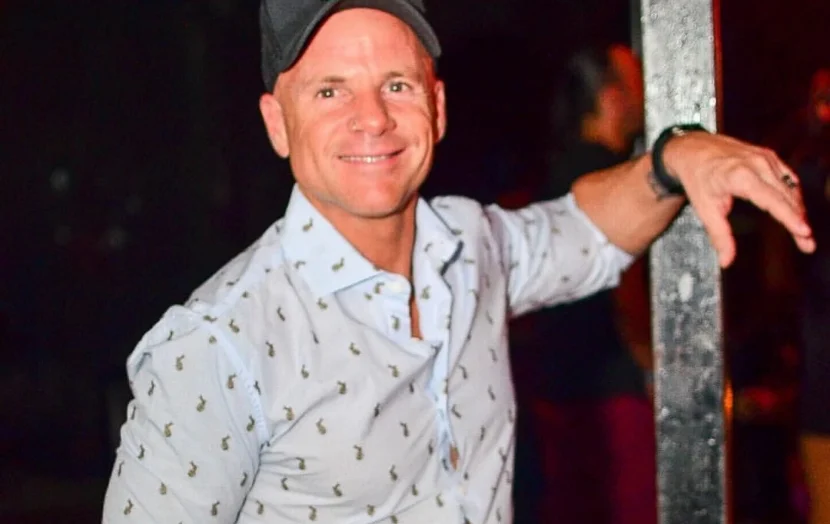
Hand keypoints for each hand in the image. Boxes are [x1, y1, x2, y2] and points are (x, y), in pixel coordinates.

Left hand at [663, 132, 815, 266]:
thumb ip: (719, 235)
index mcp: (740, 176)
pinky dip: (793, 195)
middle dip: (798, 222)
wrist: (691, 148)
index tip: (804, 232)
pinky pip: (788, 177)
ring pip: (791, 188)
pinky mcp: (768, 156)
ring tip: (802, 235)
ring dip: (798, 210)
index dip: (789, 217)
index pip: (772, 200)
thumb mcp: (704, 208)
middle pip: (786, 197)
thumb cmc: (696, 177)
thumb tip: (726, 261)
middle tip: (807, 246)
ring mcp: (765, 157)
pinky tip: (795, 211)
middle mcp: (757, 164)